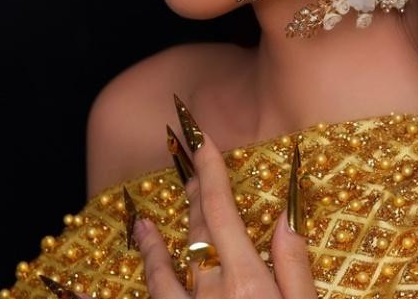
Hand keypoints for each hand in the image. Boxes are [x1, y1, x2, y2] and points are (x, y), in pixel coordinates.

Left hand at [53, 120, 315, 298]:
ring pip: (162, 274)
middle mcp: (209, 295)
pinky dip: (132, 291)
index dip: (210, 169)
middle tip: (181, 157)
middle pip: (197, 232)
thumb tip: (285, 216)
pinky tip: (122, 283)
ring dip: (153, 245)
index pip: (223, 211)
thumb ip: (295, 269)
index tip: (200, 135)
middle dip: (191, 192)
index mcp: (247, 282)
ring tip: (141, 224)